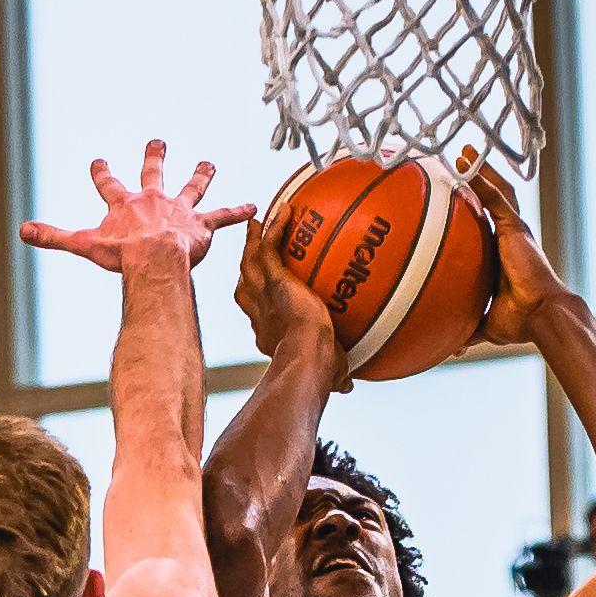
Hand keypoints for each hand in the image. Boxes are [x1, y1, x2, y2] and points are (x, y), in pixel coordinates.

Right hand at [20, 137, 251, 277]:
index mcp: (125, 206)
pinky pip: (221, 217)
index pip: (109, 185)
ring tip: (208, 164)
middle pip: (153, 174)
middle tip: (157, 142)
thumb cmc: (119, 256)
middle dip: (154, 157)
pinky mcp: (200, 226)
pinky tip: (253, 207)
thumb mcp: (82, 245)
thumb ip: (53, 237)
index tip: (99, 161)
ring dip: (200, 175)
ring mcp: (178, 211)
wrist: (153, 259)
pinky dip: (236, 213)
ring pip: (191, 188)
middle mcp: (153, 201)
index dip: (103, 173)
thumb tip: (21, 231)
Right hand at [233, 219, 348, 377]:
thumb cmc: (316, 371)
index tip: (263, 295)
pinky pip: (270, 247)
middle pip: (245, 285)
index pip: (258, 314)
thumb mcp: (327, 373)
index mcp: (268, 333)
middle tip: (250, 249)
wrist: (306, 358)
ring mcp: (264, 294)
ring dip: (253, 241)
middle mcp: (260, 312)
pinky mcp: (274, 280)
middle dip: (246, 266)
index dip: (258, 304)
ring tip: (256, 224)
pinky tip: (284, 210)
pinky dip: (274, 228)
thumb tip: (349, 387)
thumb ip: (337, 375)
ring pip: (250, 262)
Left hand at [458, 155, 563, 347]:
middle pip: (494, 200)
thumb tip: (452, 348)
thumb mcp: (485, 325)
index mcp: (504, 255)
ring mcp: (515, 230)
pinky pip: (496, 197)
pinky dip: (481, 180)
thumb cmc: (520, 321)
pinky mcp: (516, 228)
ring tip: (462, 154)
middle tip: (458, 164)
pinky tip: (465, 164)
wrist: (541, 316)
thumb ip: (468, 328)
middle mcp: (511, 237)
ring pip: (497, 191)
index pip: (487, 226)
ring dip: (480, 171)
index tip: (456, 200)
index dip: (475, 211)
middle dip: (478, 181)